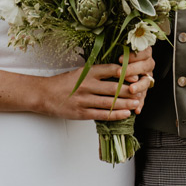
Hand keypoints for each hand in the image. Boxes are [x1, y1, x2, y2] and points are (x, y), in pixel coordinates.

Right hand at [32, 49, 153, 120]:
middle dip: (129, 90)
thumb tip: (118, 74)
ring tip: (137, 103)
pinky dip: (115, 115)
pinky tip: (125, 114)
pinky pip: (102, 115)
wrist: (44, 94)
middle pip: (113, 88)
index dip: (124, 73)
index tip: (135, 76)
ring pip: (110, 102)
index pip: (109, 70)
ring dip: (126, 104)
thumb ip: (96, 73)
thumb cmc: (63, 83)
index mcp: (86, 73)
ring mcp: (84, 100)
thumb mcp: (79, 72)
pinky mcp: (82, 113)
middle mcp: (86, 85)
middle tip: (141, 91)